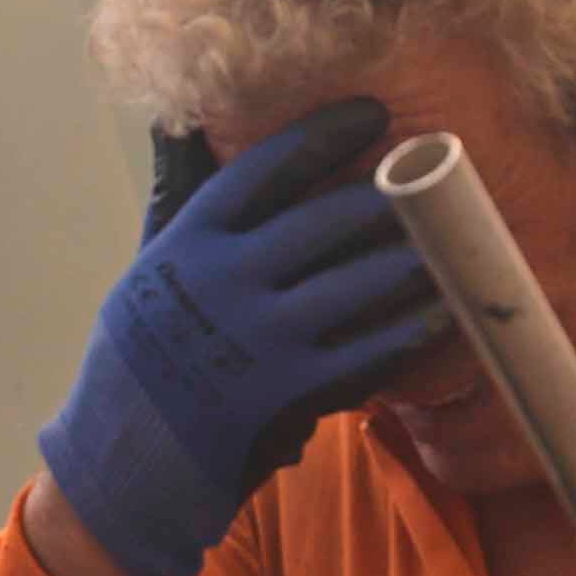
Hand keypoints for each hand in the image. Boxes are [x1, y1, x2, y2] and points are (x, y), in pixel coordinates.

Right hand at [31, 98, 433, 575]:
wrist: (123, 464)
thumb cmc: (140, 356)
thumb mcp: (146, 268)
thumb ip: (177, 196)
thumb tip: (181, 119)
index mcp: (186, 243)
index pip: (264, 170)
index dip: (324, 135)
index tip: (371, 111)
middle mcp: (219, 283)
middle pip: (319, 222)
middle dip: (382, 197)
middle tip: (429, 173)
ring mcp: (254, 340)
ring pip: (352, 285)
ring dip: (410, 259)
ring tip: (451, 237)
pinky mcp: (284, 393)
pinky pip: (363, 352)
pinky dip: (408, 330)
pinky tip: (444, 312)